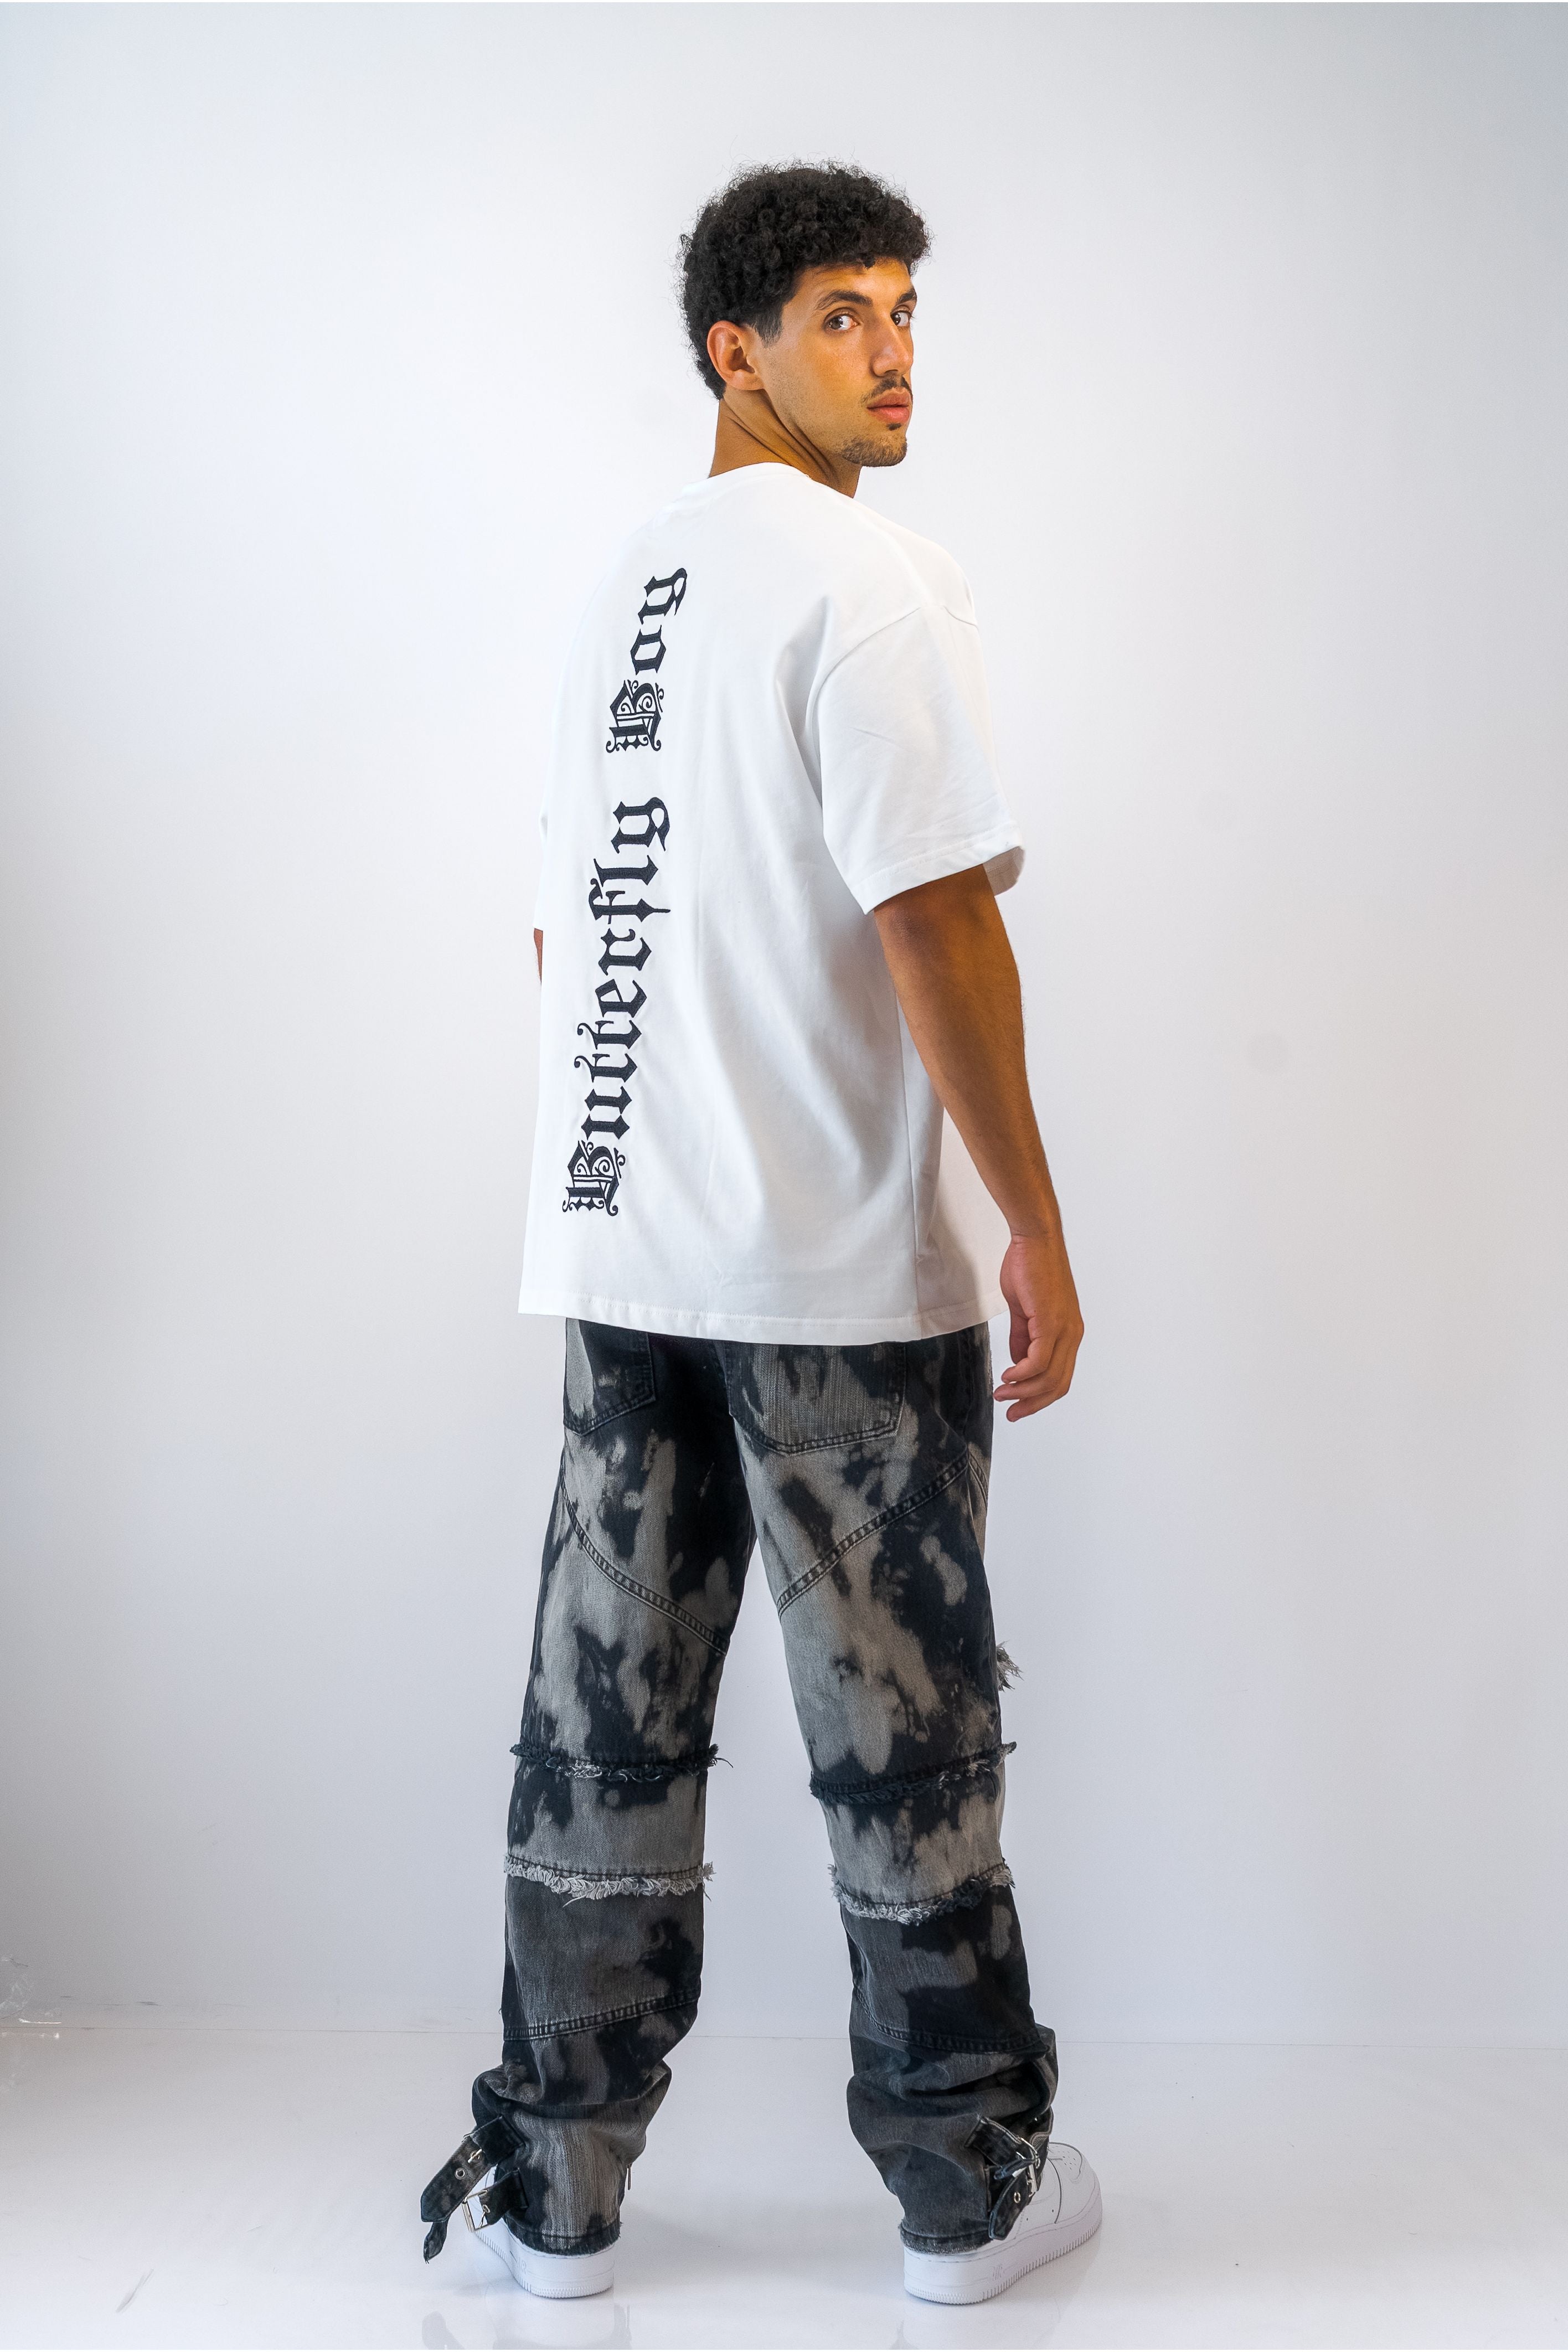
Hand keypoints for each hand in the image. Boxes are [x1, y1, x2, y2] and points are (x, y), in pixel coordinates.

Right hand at [995, 1234, 1082, 1420]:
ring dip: (1023, 1391)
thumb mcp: (1024, 1310)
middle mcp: (1071, 1335)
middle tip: (1010, 1412)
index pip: (1060, 1377)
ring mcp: (1064, 1329)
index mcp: (1067, 1333)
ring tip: (1001, 1394)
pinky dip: (1022, 1374)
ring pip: (1048, 1377)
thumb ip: (1022, 1337)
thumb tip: (1018, 1363)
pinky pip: (1038, 1360)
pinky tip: (1007, 1376)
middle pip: (1057, 1384)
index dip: (1039, 1397)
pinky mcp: (1051, 1322)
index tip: (1016, 1405)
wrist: (1034, 1239)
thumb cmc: (1029, 1267)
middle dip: (1033, 1403)